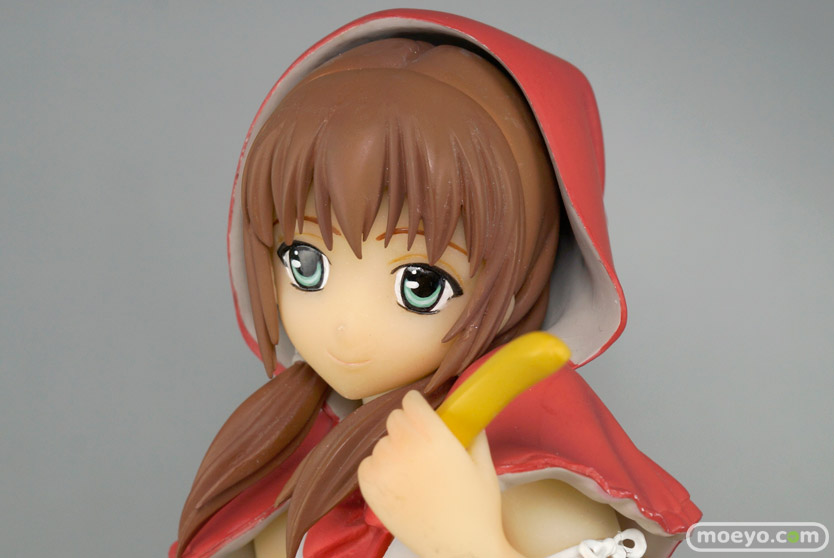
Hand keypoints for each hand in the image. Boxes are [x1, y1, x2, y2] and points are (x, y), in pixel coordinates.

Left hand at [358, 391, 521, 557]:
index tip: (423, 414)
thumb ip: (473, 432)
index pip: (410, 400)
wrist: (460, 549)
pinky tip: (398, 483)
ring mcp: (384, 468)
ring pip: (381, 442)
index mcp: (434, 436)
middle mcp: (405, 447)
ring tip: (412, 471)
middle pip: (394, 418)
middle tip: (422, 446)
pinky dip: (378, 469)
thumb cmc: (478, 510)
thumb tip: (466, 415)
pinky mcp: (370, 489)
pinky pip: (367, 464)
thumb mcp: (484, 465)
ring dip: (393, 449)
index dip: (418, 406)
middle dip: (407, 426)